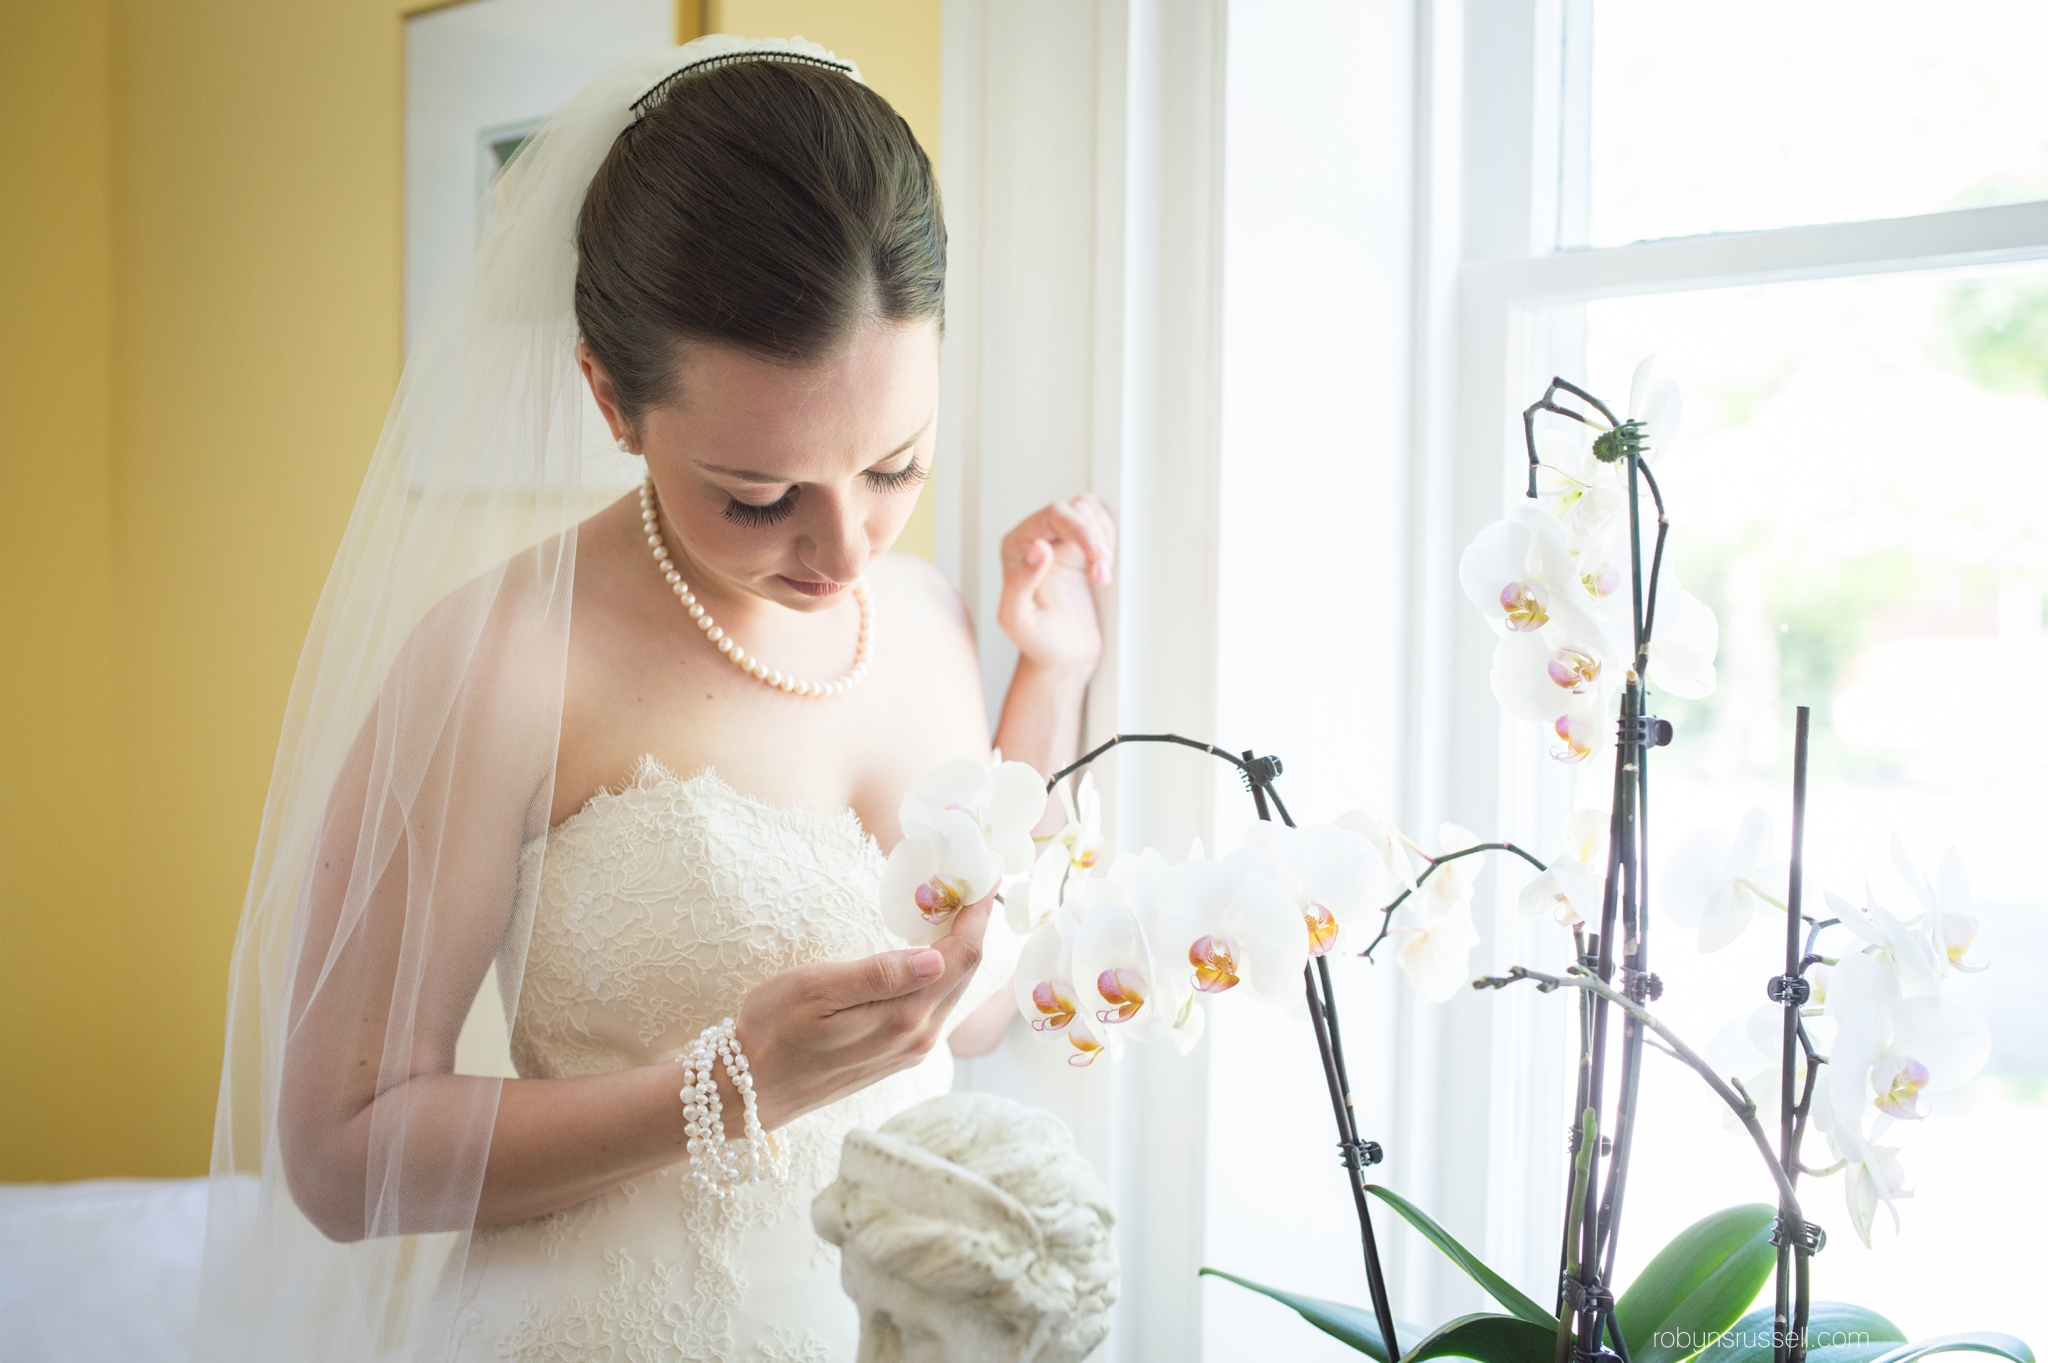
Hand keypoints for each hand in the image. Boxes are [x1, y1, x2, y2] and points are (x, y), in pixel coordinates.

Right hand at [724, 898, 992, 1133]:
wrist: (750, 1091)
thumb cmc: (773, 1030)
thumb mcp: (816, 989)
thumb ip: (879, 975)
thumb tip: (935, 959)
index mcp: (903, 1017)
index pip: (961, 957)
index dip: (977, 914)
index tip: (983, 876)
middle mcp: (918, 1037)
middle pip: (965, 973)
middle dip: (974, 926)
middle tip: (971, 882)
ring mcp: (911, 1049)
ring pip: (953, 991)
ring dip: (958, 948)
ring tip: (953, 907)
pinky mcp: (898, 1054)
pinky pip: (936, 1006)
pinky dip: (942, 973)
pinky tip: (929, 951)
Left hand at [997, 495, 1114, 675]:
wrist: (1062, 657)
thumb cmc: (1037, 643)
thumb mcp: (1018, 620)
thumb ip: (1020, 583)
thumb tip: (1039, 548)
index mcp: (1017, 547)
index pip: (1053, 515)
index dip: (1079, 528)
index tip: (1097, 554)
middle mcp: (1036, 539)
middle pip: (1074, 510)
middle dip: (1094, 537)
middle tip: (1102, 573)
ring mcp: (1061, 543)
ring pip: (1088, 512)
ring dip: (1103, 540)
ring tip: (1101, 576)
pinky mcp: (1081, 552)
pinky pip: (1099, 526)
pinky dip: (1109, 542)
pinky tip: (1103, 569)